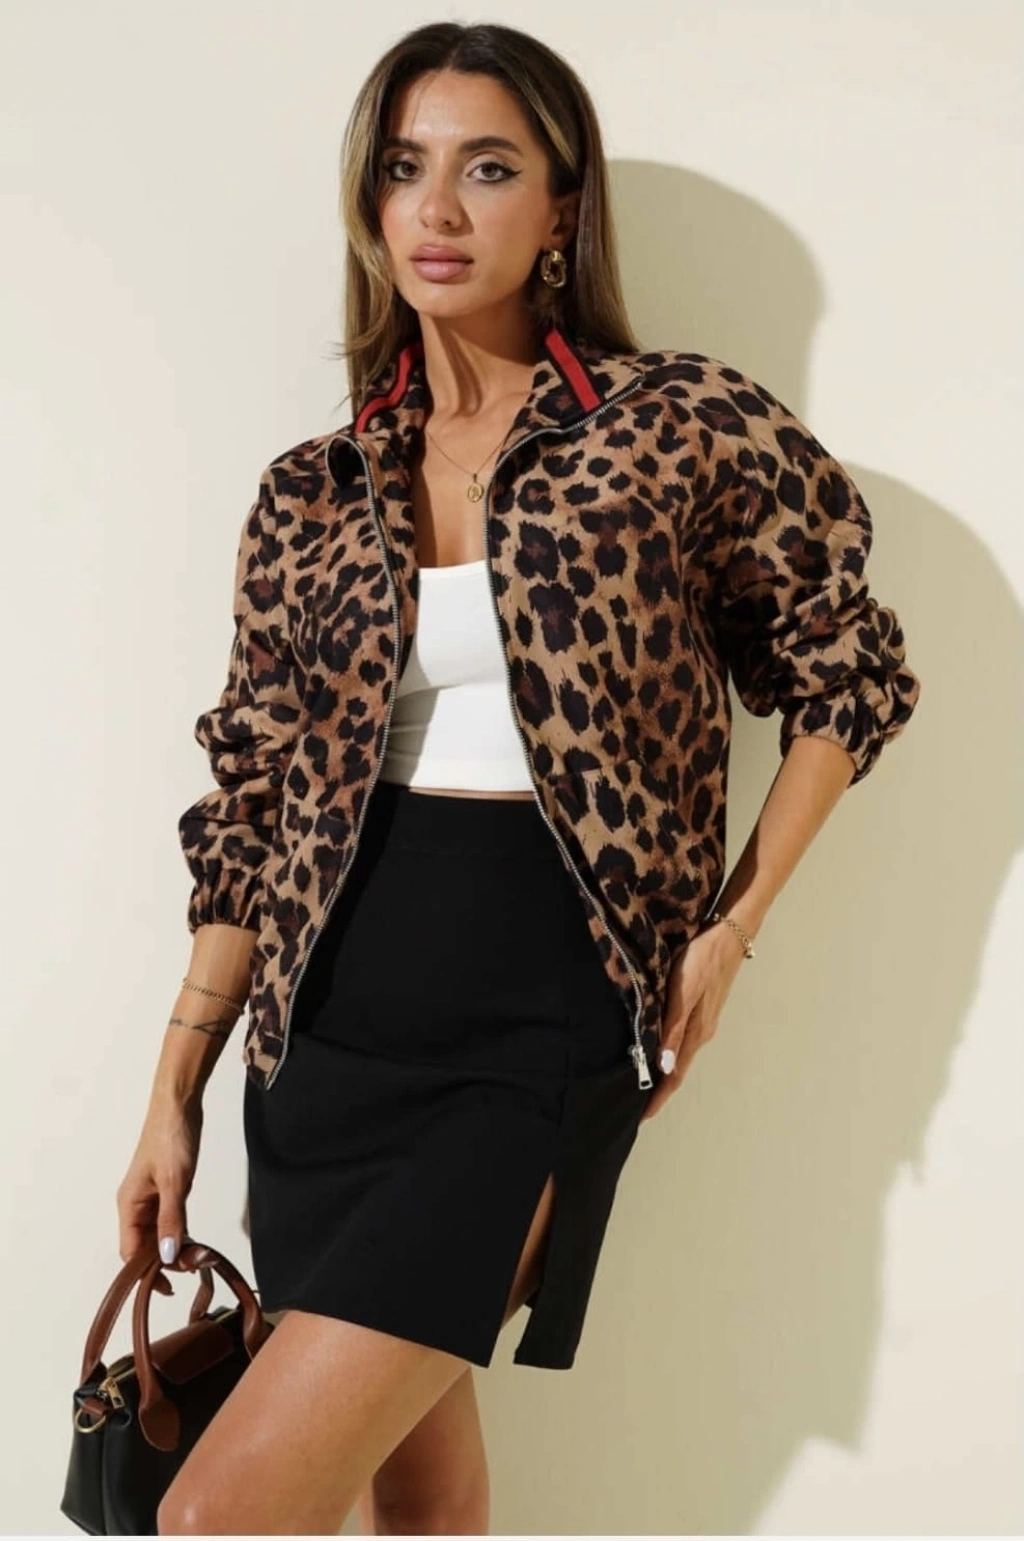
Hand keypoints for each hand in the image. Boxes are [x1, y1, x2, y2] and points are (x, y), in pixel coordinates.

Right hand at [116, 1096, 202, 1267]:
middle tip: (196, 1265)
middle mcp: (136, 1204)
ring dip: (176, 1247)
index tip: (169, 1288)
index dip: (146, 1274)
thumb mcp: (175, 1182)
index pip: (130, 1252)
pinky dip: (180, 1231)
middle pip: (145, 1246)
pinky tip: (196, 1239)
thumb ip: (172, 1220)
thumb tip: (169, 1258)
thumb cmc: (172, 1137)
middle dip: (167, 1261)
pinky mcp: (165, 1188)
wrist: (180, 1104)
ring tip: (200, 1255)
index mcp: (129, 1205)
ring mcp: (151, 1197)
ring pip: (159, 1234)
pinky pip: (168, 1220)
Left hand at [640, 922, 747, 1122]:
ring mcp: (704, 1022)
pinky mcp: (703, 1009)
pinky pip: (683, 1041)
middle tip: (635, 1106)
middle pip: (676, 1070)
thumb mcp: (684, 992)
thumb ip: (673, 1029)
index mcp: (695, 1032)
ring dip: (663, 1073)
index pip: (673, 1075)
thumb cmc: (702, 959)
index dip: (658, 1097)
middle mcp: (701, 1033)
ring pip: (680, 1056)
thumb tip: (664, 1068)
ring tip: (643, 1084)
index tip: (641, 1118)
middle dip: (659, 1090)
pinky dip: (669, 1054)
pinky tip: (658, 1052)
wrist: (730, 934)